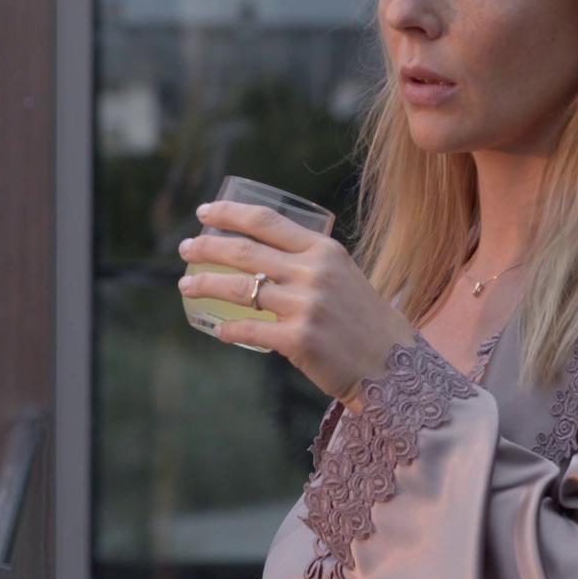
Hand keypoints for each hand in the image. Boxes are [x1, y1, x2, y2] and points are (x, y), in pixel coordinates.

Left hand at [178, 200, 418, 407]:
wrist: (392, 366)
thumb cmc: (364, 321)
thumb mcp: (343, 276)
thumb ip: (309, 263)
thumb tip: (262, 256)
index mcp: (323, 251)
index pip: (266, 221)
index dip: (228, 213)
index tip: (203, 212)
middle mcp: (313, 273)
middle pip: (244, 252)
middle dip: (206, 247)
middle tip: (185, 248)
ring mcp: (306, 306)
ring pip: (239, 289)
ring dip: (204, 285)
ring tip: (185, 284)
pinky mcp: (299, 340)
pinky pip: (249, 330)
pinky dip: (228, 329)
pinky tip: (218, 329)